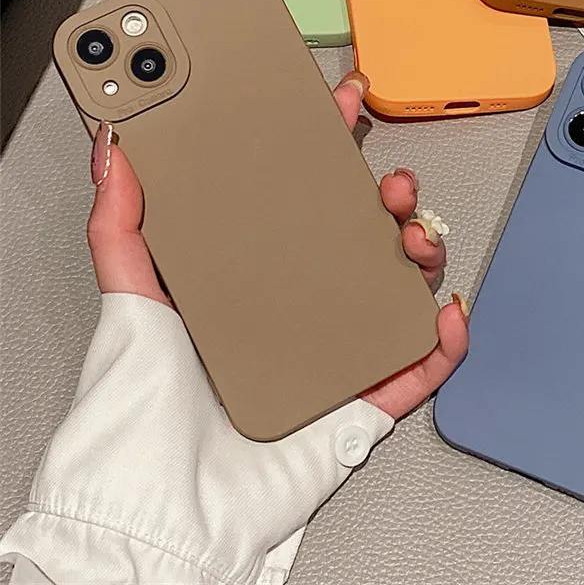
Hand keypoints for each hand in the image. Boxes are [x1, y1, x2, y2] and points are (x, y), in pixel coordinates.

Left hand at [86, 69, 468, 419]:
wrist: (169, 499)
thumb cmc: (148, 403)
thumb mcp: (131, 297)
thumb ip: (120, 226)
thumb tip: (115, 154)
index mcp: (260, 274)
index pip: (304, 196)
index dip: (330, 146)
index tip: (344, 107)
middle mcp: (303, 304)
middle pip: (364, 234)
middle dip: (391, 196)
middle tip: (389, 184)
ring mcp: (338, 346)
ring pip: (400, 289)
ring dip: (424, 254)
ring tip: (414, 240)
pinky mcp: (363, 397)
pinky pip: (419, 366)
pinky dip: (446, 339)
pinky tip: (447, 310)